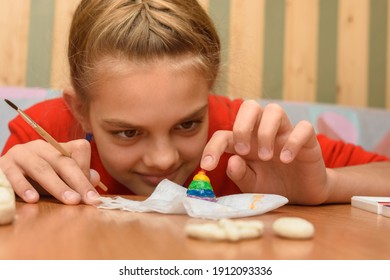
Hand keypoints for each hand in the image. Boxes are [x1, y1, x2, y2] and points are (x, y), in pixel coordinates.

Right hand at [0, 139, 100, 204]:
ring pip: (42, 168)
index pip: (80, 148)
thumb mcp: (58, 176)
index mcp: (58, 147)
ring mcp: (21, 154)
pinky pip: (14, 176)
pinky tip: (33, 199)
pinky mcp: (4, 165)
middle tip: (88, 199)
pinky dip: (24, 187)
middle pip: (64, 162)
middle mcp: (41, 147)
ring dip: (58, 186)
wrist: (2, 173)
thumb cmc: (35, 177)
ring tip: (70, 200)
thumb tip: (95, 179)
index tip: (92, 192)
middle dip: (79, 181)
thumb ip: (76, 176)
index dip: (87, 168)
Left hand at [201, 100, 329, 204]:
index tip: (208, 166)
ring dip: (266, 132)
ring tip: (266, 157)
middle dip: (242, 126)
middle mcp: (263, 132)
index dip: (212, 147)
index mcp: (245, 142)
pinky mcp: (308, 140)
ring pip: (275, 110)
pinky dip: (293, 141)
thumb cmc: (273, 185)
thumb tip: (231, 160)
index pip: (224, 135)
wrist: (304, 194)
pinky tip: (287, 159)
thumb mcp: (252, 185)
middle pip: (250, 106)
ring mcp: (285, 133)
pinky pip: (303, 128)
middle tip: (244, 151)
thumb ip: (240, 174)